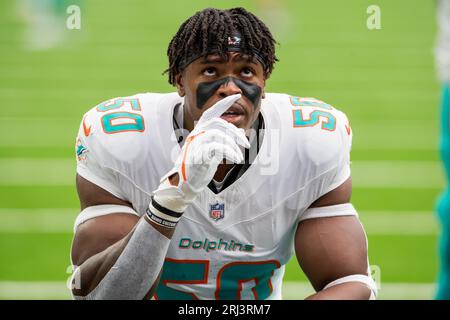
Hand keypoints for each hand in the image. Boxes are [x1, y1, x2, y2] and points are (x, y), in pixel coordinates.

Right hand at [152, 94, 249, 213]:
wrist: (184, 184)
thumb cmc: (199, 167)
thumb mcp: (214, 151)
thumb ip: (224, 141)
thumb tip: (241, 134)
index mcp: (200, 130)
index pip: (212, 111)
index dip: (224, 102)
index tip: (236, 95)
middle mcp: (196, 133)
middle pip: (219, 122)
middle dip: (235, 132)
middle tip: (246, 144)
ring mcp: (195, 142)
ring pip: (218, 133)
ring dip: (233, 145)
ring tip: (239, 157)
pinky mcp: (196, 153)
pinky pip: (216, 146)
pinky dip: (229, 152)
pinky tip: (234, 159)